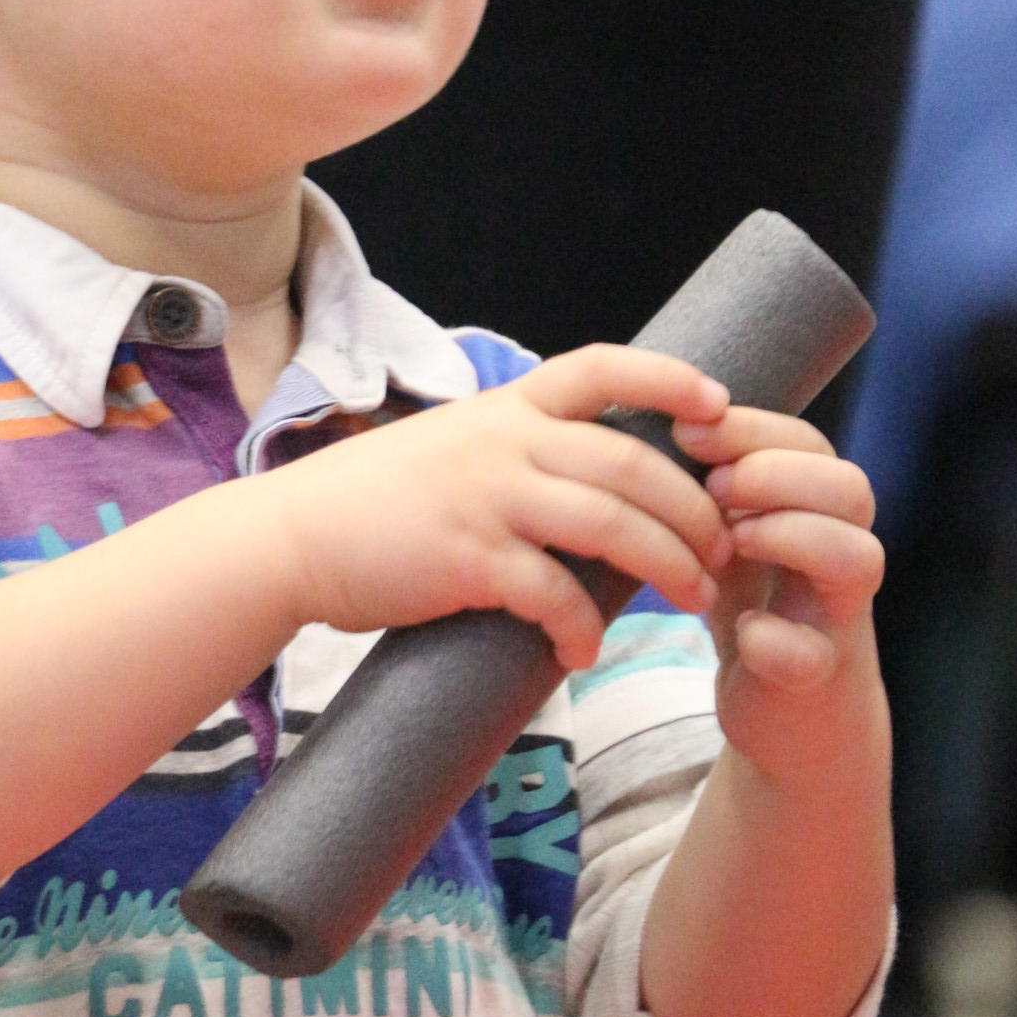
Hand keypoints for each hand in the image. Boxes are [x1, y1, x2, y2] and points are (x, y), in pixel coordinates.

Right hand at [273, 346, 734, 667]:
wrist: (291, 536)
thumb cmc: (376, 500)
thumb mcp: (453, 446)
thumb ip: (518, 452)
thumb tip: (593, 485)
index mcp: (505, 407)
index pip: (600, 366)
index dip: (667, 377)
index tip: (721, 404)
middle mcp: (503, 441)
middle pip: (630, 461)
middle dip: (694, 508)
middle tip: (725, 549)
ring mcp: (486, 496)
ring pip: (610, 523)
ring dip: (668, 565)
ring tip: (698, 600)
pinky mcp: (466, 558)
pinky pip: (551, 592)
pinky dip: (582, 627)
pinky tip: (586, 651)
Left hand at [671, 406, 885, 788]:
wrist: (782, 708)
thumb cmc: (748, 597)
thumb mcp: (729, 526)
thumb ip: (710, 476)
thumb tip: (656, 414)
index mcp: (816, 508)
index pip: (809, 443)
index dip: (752, 428)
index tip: (687, 431)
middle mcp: (841, 553)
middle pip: (851, 488)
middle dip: (778, 475)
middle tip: (715, 489)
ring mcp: (836, 615)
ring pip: (859, 557)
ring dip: (790, 537)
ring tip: (731, 543)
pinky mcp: (818, 677)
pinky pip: (814, 653)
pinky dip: (775, 640)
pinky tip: (742, 630)